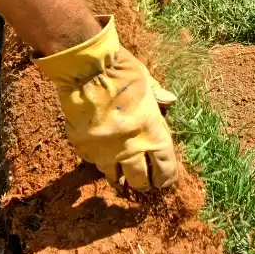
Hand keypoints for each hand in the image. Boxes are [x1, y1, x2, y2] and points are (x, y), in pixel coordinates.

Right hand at [33, 16, 177, 190]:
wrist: (87, 70)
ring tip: (120, 180)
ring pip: (113, 177)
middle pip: (140, 180)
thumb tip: (170, 100)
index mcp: (152, 133)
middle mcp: (131, 148)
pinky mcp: (84, 147)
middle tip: (143, 183)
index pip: (165, 168)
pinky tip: (98, 156)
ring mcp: (105, 151)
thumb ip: (158, 95)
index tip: (164, 180)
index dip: (166, 177)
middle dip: (143, 183)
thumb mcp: (146, 80)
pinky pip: (92, 161)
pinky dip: (96, 160)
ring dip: (118, 178)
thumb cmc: (122, 71)